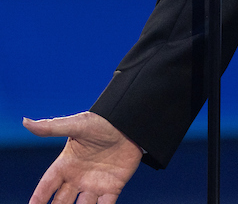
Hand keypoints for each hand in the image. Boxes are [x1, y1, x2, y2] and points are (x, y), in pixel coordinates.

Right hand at [24, 112, 141, 203]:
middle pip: (61, 201)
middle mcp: (77, 178)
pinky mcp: (112, 187)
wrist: (131, 124)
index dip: (38, 198)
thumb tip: (26, 121)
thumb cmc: (103, 122)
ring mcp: (94, 184)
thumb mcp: (78, 125)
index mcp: (66, 164)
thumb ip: (52, 128)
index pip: (47, 185)